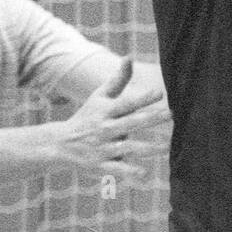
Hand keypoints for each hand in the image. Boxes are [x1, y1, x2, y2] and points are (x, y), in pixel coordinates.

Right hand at [56, 55, 170, 182]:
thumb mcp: (100, 97)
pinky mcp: (101, 165)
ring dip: (148, 147)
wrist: (60, 144)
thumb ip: (118, 80)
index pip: (126, 103)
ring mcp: (103, 148)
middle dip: (150, 119)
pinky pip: (117, 169)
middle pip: (130, 123)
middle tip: (170, 114)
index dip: (142, 98)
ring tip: (168, 147)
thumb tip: (130, 57)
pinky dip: (129, 172)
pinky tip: (144, 174)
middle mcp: (105, 129)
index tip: (160, 92)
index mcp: (106, 111)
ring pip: (128, 147)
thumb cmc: (88, 116)